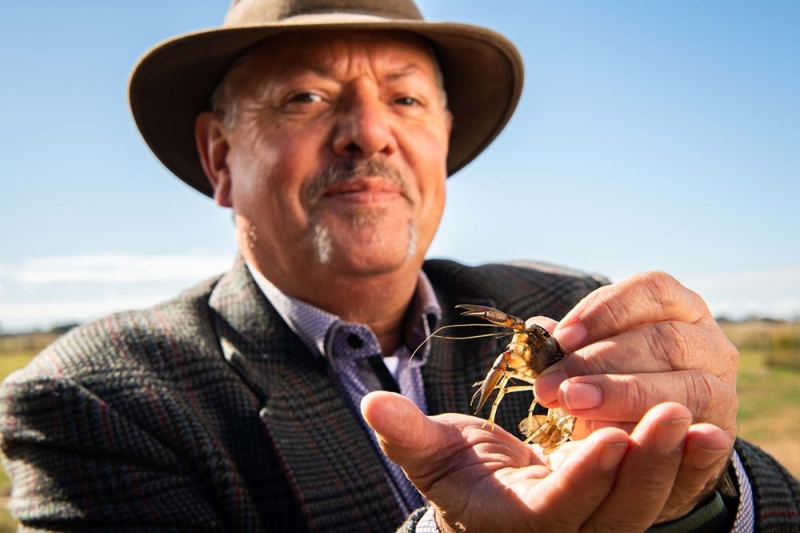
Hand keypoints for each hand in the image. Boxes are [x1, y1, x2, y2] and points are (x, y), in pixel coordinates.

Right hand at [362, 392, 727, 531]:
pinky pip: (657, 495)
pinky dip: (684, 469)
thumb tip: (373, 403)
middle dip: (644, 468)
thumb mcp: (431, 455)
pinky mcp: (618, 506)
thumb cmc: (458, 473)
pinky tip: (705, 432)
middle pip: (613, 515)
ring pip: (642, 508)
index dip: (583, 480)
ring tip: (692, 418)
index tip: (610, 438)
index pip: (555, 512)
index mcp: (512, 524)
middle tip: (671, 412)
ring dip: (672, 467)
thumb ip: (406, 434)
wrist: (490, 499)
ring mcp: (595, 524)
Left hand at [534, 271, 737, 520]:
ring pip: (686, 384)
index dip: (608, 309)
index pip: (654, 290)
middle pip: (665, 338)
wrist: (647, 442)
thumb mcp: (589, 359)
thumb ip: (569, 345)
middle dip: (602, 360)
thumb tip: (539, 329)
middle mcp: (709, 341)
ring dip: (624, 394)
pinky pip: (693, 431)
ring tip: (574, 404)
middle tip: (553, 384)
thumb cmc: (613, 384)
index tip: (562, 338)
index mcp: (680, 308)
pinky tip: (616, 435)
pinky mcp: (722, 432)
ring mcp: (722, 387)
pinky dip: (651, 430)